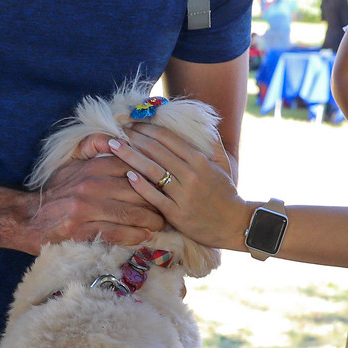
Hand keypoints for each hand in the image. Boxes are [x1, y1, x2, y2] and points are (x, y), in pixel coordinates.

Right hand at [22, 149, 165, 249]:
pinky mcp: (82, 230)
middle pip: (137, 190)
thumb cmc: (56, 191)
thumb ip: (94, 146)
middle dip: (158, 200)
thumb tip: (119, 136)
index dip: (153, 174)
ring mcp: (87, 208)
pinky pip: (118, 233)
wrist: (27, 218)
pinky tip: (145, 236)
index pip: (133, 165)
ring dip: (152, 220)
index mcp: (92, 166)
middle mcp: (91, 184)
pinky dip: (135, 235)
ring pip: (131, 213)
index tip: (166, 181)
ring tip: (162, 223)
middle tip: (170, 206)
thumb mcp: (71, 162)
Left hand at [108, 122, 249, 251]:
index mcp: (200, 160)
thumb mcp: (223, 165)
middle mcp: (190, 174)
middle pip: (156, 151)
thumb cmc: (226, 193)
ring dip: (130, 156)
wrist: (234, 224)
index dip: (147, 128)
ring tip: (114, 147)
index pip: (168, 139)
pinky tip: (127, 175)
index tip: (132, 123)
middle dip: (134, 138)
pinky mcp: (176, 213)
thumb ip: (213, 144)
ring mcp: (182, 194)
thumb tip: (207, 124)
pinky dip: (140, 186)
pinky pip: (154, 196)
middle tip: (117, 130)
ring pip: (151, 170)